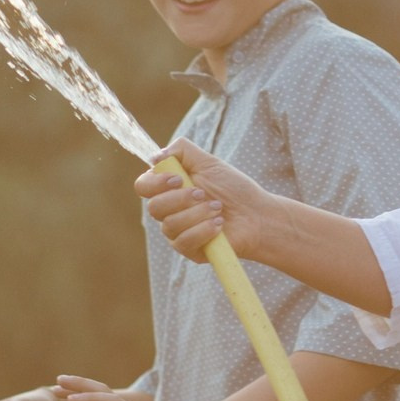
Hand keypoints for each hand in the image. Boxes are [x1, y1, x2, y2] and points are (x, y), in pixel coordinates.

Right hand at [137, 139, 278, 261]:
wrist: (256, 214)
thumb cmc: (233, 188)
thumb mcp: (208, 162)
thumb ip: (181, 151)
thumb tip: (155, 157)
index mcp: (168, 188)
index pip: (143, 186)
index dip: (156, 183)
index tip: (179, 179)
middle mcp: (168, 211)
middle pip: (154, 208)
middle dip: (181, 199)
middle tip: (205, 194)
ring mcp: (176, 232)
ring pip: (170, 225)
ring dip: (198, 214)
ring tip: (218, 209)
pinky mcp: (188, 249)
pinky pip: (183, 242)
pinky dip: (203, 230)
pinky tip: (219, 225)